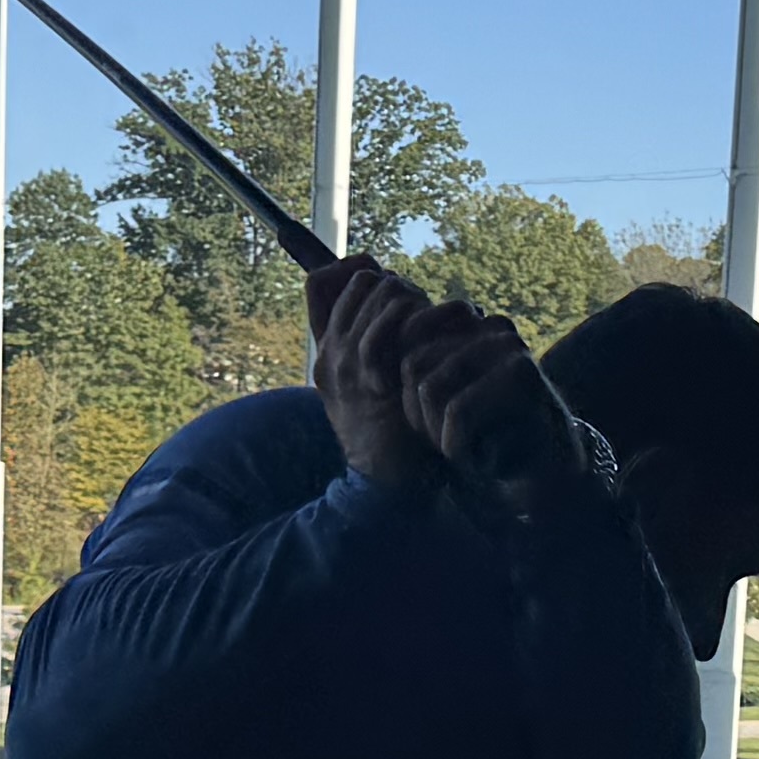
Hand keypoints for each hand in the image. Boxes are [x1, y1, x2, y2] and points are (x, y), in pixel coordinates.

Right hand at [309, 252, 443, 488]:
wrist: (388, 486)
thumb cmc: (400, 435)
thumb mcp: (389, 384)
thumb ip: (389, 345)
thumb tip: (406, 304)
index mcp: (330, 351)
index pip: (323, 282)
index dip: (358, 271)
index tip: (392, 288)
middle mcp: (330, 352)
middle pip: (361, 281)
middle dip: (401, 289)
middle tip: (426, 317)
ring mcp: (343, 364)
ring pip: (377, 293)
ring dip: (416, 304)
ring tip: (435, 333)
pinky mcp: (363, 380)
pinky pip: (384, 329)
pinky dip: (414, 326)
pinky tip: (433, 347)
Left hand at [388, 298, 577, 507]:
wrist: (545, 472)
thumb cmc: (486, 438)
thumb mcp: (443, 401)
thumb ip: (415, 374)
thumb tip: (365, 359)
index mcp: (468, 326)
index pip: (405, 339)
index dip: (399, 386)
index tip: (416, 425)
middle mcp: (488, 327)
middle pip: (413, 363)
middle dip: (417, 416)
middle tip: (443, 443)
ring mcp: (508, 347)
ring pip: (431, 386)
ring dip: (436, 434)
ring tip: (459, 451)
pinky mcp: (521, 375)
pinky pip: (458, 410)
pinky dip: (456, 446)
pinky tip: (474, 459)